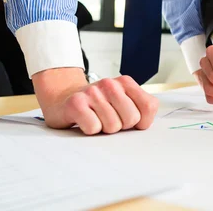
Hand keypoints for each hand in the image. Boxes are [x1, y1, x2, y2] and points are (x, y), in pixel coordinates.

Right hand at [32, 68, 158, 134]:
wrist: (63, 98)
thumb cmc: (98, 105)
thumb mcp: (123, 101)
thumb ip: (141, 109)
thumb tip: (145, 124)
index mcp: (125, 83)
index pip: (149, 107)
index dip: (142, 121)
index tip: (130, 120)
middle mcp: (110, 84)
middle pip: (132, 118)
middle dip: (122, 126)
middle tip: (109, 119)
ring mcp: (93, 92)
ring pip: (113, 126)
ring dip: (104, 129)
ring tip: (96, 119)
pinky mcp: (76, 103)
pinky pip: (93, 127)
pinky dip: (90, 130)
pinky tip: (85, 120)